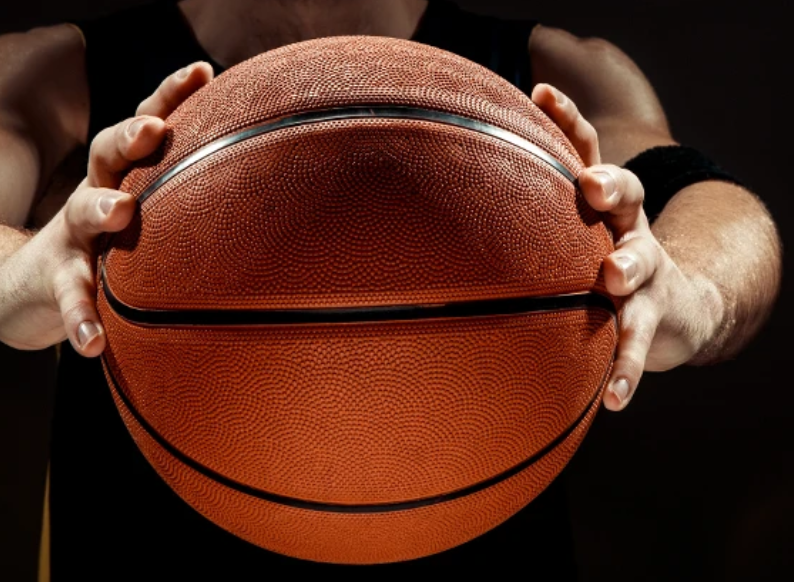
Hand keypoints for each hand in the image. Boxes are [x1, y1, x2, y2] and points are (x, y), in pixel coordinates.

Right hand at [0, 62, 213, 356]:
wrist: (13, 288)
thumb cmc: (96, 251)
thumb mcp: (135, 220)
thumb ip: (181, 206)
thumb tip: (260, 202)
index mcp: (122, 179)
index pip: (144, 126)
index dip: (169, 96)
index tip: (203, 72)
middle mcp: (95, 197)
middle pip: (107, 154)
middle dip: (131, 137)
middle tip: (155, 129)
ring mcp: (69, 238)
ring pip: (81, 213)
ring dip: (100, 208)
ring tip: (120, 211)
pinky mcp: (50, 280)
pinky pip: (66, 297)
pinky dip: (79, 318)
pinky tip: (92, 343)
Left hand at [531, 83, 721, 410]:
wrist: (673, 306)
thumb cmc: (591, 261)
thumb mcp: (560, 234)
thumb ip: (508, 222)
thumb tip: (413, 222)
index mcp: (596, 203)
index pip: (585, 149)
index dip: (567, 120)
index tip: (540, 93)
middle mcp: (626, 226)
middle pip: (628, 192)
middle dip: (611, 185)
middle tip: (590, 186)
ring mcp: (645, 270)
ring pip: (642, 261)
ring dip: (629, 265)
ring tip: (612, 279)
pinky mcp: (654, 316)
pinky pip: (639, 344)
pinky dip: (627, 370)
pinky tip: (613, 400)